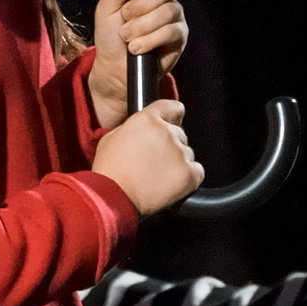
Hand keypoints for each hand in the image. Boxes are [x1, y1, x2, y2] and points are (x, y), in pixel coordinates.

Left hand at [88, 0, 189, 130]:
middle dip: (141, 5)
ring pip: (167, 11)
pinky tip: (137, 48)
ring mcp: (175, 17)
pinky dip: (149, 40)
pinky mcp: (180, 37)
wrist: (113, 67)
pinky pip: (170, 32)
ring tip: (127, 38)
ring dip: (141, 26)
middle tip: (125, 17)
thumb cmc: (110, 35)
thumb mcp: (106, 7)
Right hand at [92, 100, 205, 216]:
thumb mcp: (110, 138)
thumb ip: (131, 128)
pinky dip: (188, 178)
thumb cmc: (109, 172)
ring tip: (158, 176)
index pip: (174, 107)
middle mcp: (167, 133)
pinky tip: (171, 184)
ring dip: (177, 162)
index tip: (171, 124)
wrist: (113, 198)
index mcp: (148, 120)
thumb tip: (141, 131)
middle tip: (154, 161)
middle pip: (180, 134)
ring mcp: (180, 153)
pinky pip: (197, 171)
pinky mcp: (189, 174)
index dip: (173, 117)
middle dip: (170, 145)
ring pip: (188, 153)